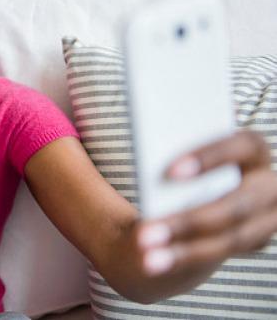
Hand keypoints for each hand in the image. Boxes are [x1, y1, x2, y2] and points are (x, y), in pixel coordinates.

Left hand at [137, 130, 276, 275]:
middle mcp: (269, 185)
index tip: (170, 172)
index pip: (243, 147)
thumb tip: (149, 167)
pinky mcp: (253, 241)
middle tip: (144, 233)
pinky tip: (155, 261)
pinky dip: (185, 258)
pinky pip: (219, 254)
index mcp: (254, 149)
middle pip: (236, 206)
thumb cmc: (191, 161)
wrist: (206, 187)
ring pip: (230, 239)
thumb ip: (176, 154)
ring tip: (146, 254)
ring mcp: (267, 218)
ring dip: (185, 250)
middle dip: (189, 221)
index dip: (210, 158)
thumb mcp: (187, 153)